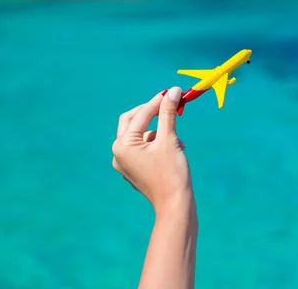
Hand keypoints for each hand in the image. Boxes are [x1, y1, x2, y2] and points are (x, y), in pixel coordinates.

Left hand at [112, 87, 192, 214]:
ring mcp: (125, 163)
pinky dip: (158, 143)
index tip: (172, 91)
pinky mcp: (134, 170)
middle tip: (169, 104)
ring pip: (141, 135)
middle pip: (133, 121)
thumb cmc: (172, 173)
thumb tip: (173, 91)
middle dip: (152, 113)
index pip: (141, 115)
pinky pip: (143, 148)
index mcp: (122, 145)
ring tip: (178, 138)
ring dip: (159, 131)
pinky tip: (176, 147)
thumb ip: (169, 113)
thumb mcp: (170, 139)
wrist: (175, 206)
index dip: (158, 101)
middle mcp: (118, 153)